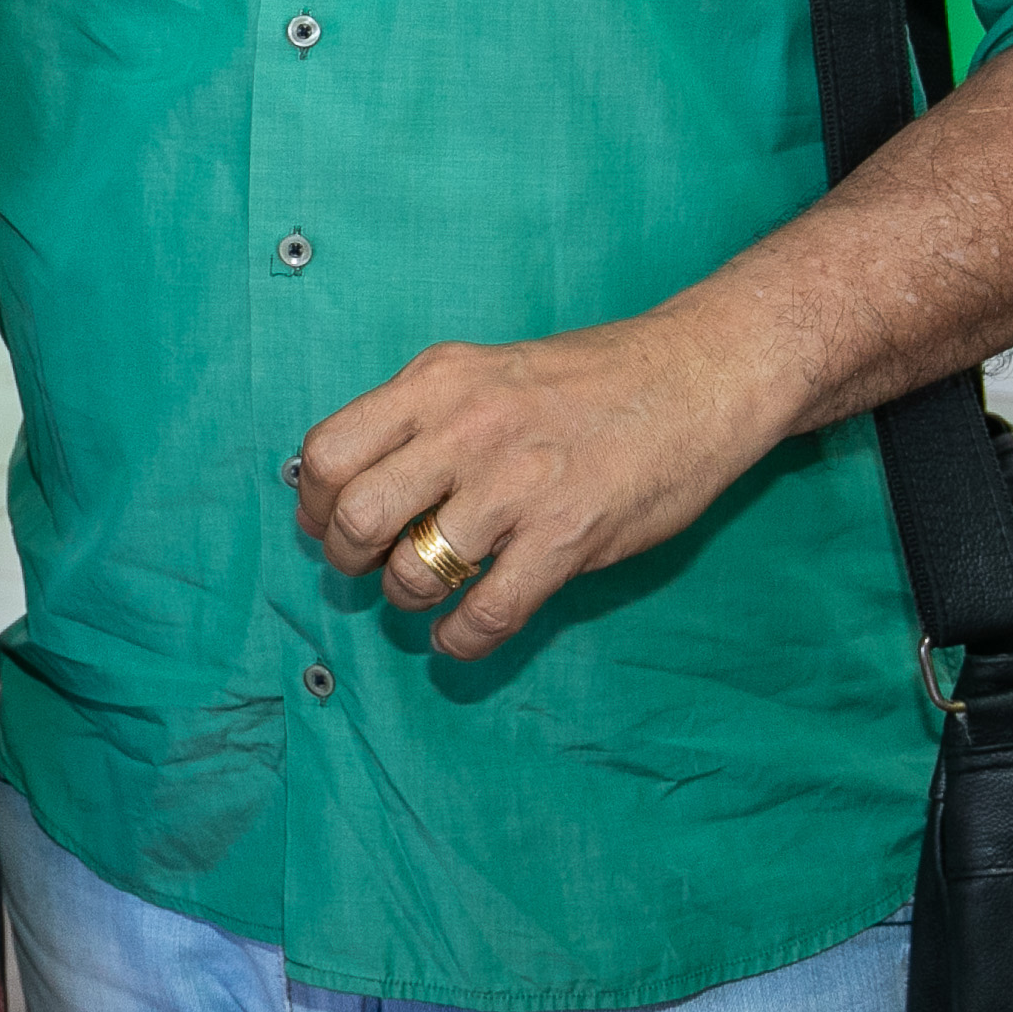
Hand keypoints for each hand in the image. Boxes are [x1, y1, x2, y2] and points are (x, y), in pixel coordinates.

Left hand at [293, 311, 794, 660]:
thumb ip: (423, 417)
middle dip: (347, 557)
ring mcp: (517, 485)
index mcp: (437, 381)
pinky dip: (461, 639)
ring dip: (407, 597)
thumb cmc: (592, 379)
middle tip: (367, 565)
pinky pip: (486, 613)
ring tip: (425, 594)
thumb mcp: (486, 371)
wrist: (699, 374)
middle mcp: (465, 428)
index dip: (313, 503)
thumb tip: (354, 481)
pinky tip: (461, 635)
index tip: (326, 523)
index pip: (329, 451)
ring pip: (413, 572)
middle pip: (355, 516)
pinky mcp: (566, 538)